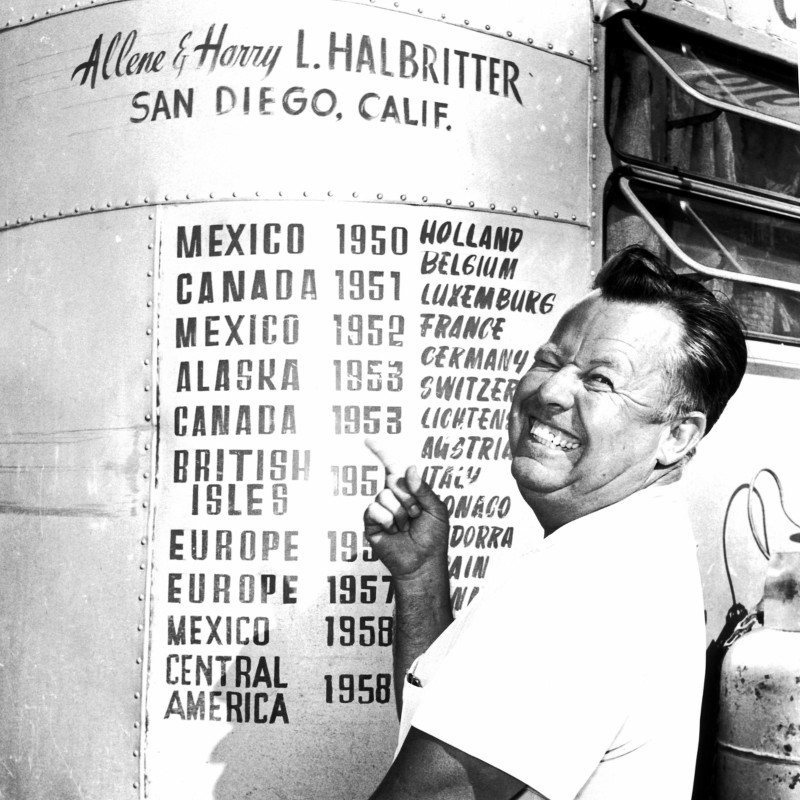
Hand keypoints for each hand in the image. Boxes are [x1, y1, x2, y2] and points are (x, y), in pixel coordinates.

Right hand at [363, 438, 449, 579]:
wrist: (423, 563)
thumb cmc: (433, 538)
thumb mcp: (437, 510)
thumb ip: (424, 489)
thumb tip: (409, 468)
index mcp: (408, 490)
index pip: (392, 467)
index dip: (381, 452)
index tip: (368, 439)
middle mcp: (392, 497)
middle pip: (393, 481)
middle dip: (409, 498)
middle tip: (417, 515)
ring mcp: (380, 510)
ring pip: (384, 496)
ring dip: (400, 513)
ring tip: (405, 527)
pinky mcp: (371, 523)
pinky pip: (374, 510)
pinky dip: (387, 520)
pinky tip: (393, 532)